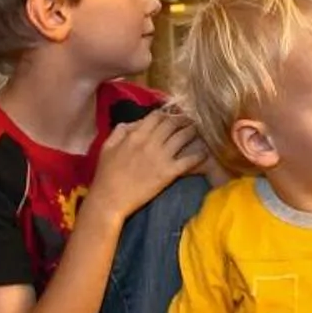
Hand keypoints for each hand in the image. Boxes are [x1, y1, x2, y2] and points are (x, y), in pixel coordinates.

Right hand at [89, 107, 206, 221]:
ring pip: (183, 137)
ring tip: (200, 130)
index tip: (173, 114)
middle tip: (191, 120)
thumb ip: (121, 130)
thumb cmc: (106, 174)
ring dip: (193, 132)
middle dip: (183, 119)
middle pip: (173, 123)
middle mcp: (151, 142)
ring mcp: (161, 157)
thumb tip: (136, 122)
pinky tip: (205, 152)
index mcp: (136, 135)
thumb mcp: (107, 146)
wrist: (110, 199)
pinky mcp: (169, 172)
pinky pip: (189, 160)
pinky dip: (199, 155)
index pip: (157, 116)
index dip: (167, 113)